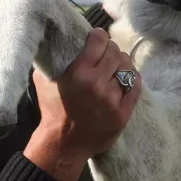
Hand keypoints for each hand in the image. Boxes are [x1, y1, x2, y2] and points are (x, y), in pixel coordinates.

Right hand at [24, 28, 140, 180]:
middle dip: (110, 50)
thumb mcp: (45, 80)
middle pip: (115, 52)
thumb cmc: (52, 109)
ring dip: (122, 63)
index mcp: (78, 73)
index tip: (97, 38)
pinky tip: (125, 77)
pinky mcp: (123, 113)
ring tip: (115, 67)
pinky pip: (135, 85)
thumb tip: (58, 39)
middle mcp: (97, 84)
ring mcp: (112, 99)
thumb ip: (53, 59)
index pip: (99, 40)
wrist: (63, 143)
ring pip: (127, 67)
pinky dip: (132, 78)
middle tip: (106, 54)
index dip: (99, 36)